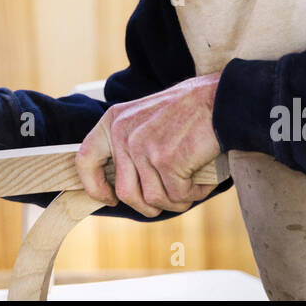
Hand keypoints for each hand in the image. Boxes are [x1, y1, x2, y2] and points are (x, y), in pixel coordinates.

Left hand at [76, 74, 222, 217]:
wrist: (221, 99)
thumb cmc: (189, 110)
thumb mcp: (145, 117)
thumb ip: (129, 143)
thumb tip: (120, 187)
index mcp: (113, 121)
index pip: (85, 160)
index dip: (95, 187)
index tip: (110, 199)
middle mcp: (123, 133)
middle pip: (125, 193)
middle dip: (148, 206)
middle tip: (168, 201)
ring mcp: (143, 147)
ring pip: (153, 199)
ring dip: (176, 201)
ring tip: (191, 187)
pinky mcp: (166, 160)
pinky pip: (177, 196)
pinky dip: (193, 194)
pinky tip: (202, 181)